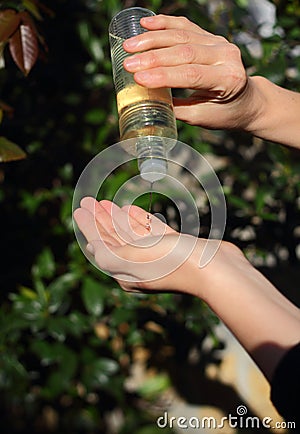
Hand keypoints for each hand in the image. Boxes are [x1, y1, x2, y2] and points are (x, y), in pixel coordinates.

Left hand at [73, 197, 244, 296]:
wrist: (217, 270)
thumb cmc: (173, 263)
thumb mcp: (131, 258)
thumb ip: (106, 250)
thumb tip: (91, 243)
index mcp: (125, 271)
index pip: (101, 244)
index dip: (89, 225)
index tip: (80, 207)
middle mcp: (139, 265)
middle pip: (114, 238)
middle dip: (101, 219)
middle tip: (89, 200)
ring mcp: (158, 255)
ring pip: (131, 233)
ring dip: (117, 217)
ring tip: (106, 202)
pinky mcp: (175, 246)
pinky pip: (151, 230)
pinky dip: (140, 219)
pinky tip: (130, 208)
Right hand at [123, 14, 254, 129]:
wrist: (248, 100)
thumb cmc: (225, 113)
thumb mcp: (203, 118)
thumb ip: (178, 108)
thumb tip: (147, 100)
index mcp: (228, 79)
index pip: (191, 74)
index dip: (163, 75)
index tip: (138, 78)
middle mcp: (226, 56)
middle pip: (185, 51)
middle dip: (153, 57)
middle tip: (128, 62)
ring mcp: (219, 42)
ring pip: (182, 35)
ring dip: (153, 38)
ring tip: (130, 45)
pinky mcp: (210, 36)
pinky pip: (185, 26)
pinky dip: (164, 23)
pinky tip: (146, 23)